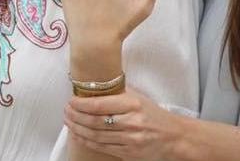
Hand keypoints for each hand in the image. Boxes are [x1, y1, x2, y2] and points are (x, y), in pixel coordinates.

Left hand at [65, 89, 181, 160]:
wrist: (173, 137)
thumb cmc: (155, 115)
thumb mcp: (139, 98)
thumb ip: (120, 93)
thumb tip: (98, 85)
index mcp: (133, 104)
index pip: (100, 105)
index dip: (81, 104)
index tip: (71, 101)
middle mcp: (130, 122)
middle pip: (95, 121)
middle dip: (75, 116)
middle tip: (66, 111)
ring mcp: (129, 140)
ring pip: (96, 136)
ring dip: (78, 129)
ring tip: (68, 121)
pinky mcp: (128, 153)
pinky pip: (102, 147)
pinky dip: (87, 141)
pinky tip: (79, 135)